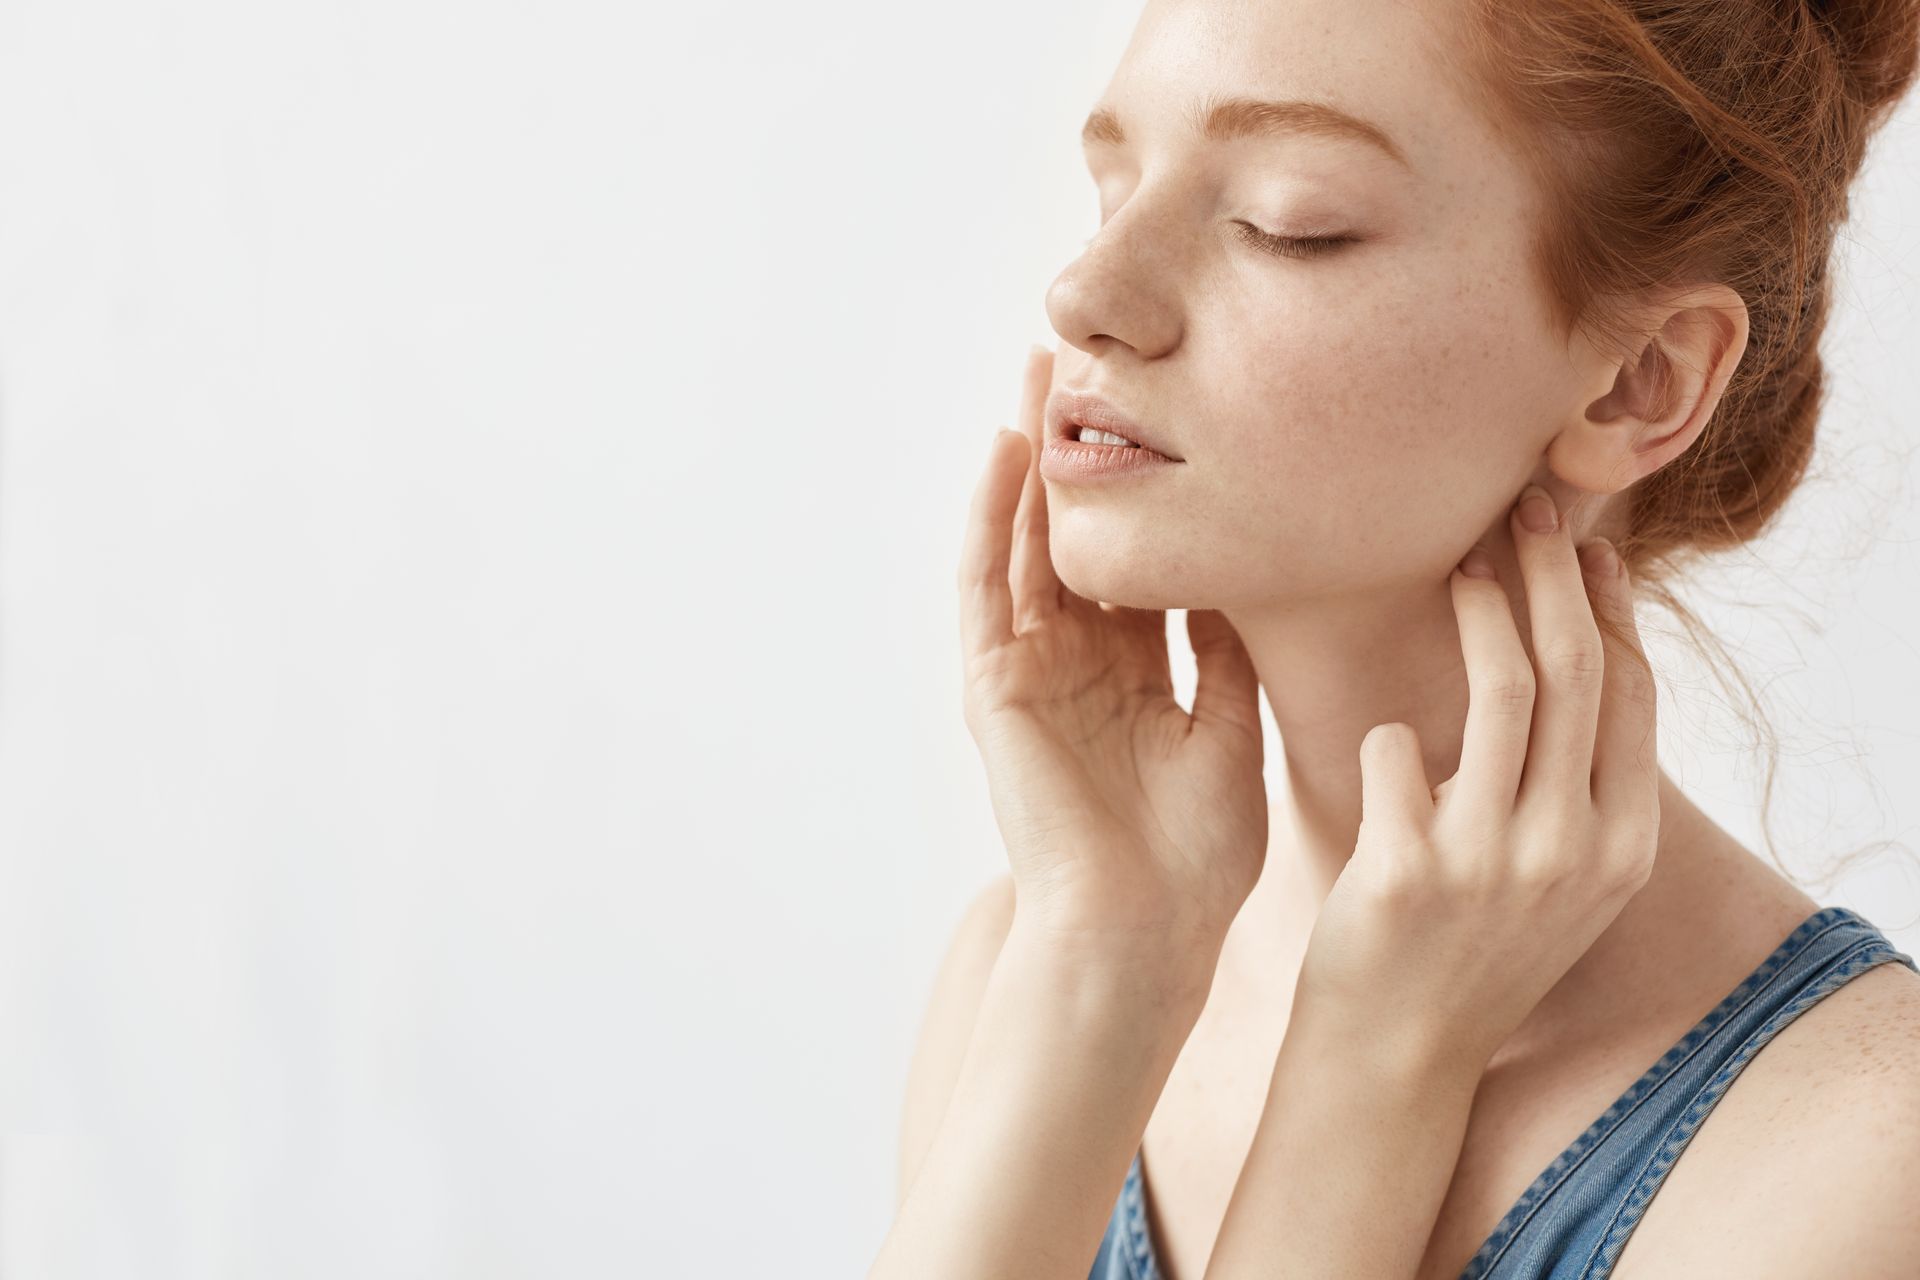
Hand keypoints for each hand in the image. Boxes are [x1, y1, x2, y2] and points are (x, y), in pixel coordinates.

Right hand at [957, 345, 1266, 962]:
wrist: (1146, 933)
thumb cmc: (1194, 859)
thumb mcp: (1231, 732)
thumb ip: (1226, 655)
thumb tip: (1243, 575)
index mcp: (1134, 679)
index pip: (1136, 562)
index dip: (1150, 493)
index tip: (1171, 418)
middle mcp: (1076, 667)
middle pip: (1074, 537)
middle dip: (1081, 454)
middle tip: (1090, 363)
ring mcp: (1030, 674)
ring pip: (1024, 545)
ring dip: (1029, 461)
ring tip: (1039, 373)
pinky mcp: (994, 687)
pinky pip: (986, 587)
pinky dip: (990, 519)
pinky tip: (1002, 450)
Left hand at [1293, 484, 1659, 1076]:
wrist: (1397, 1054)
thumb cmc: (1468, 948)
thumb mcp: (1558, 880)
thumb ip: (1574, 787)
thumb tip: (1572, 659)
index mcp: (1620, 847)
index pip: (1632, 697)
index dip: (1609, 611)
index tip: (1586, 550)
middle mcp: (1572, 849)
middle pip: (1577, 671)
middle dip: (1553, 574)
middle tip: (1526, 510)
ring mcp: (1495, 859)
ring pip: (1503, 690)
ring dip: (1480, 608)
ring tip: (1459, 564)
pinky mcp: (1411, 867)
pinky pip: (1397, 748)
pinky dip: (1388, 737)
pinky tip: (1383, 754)